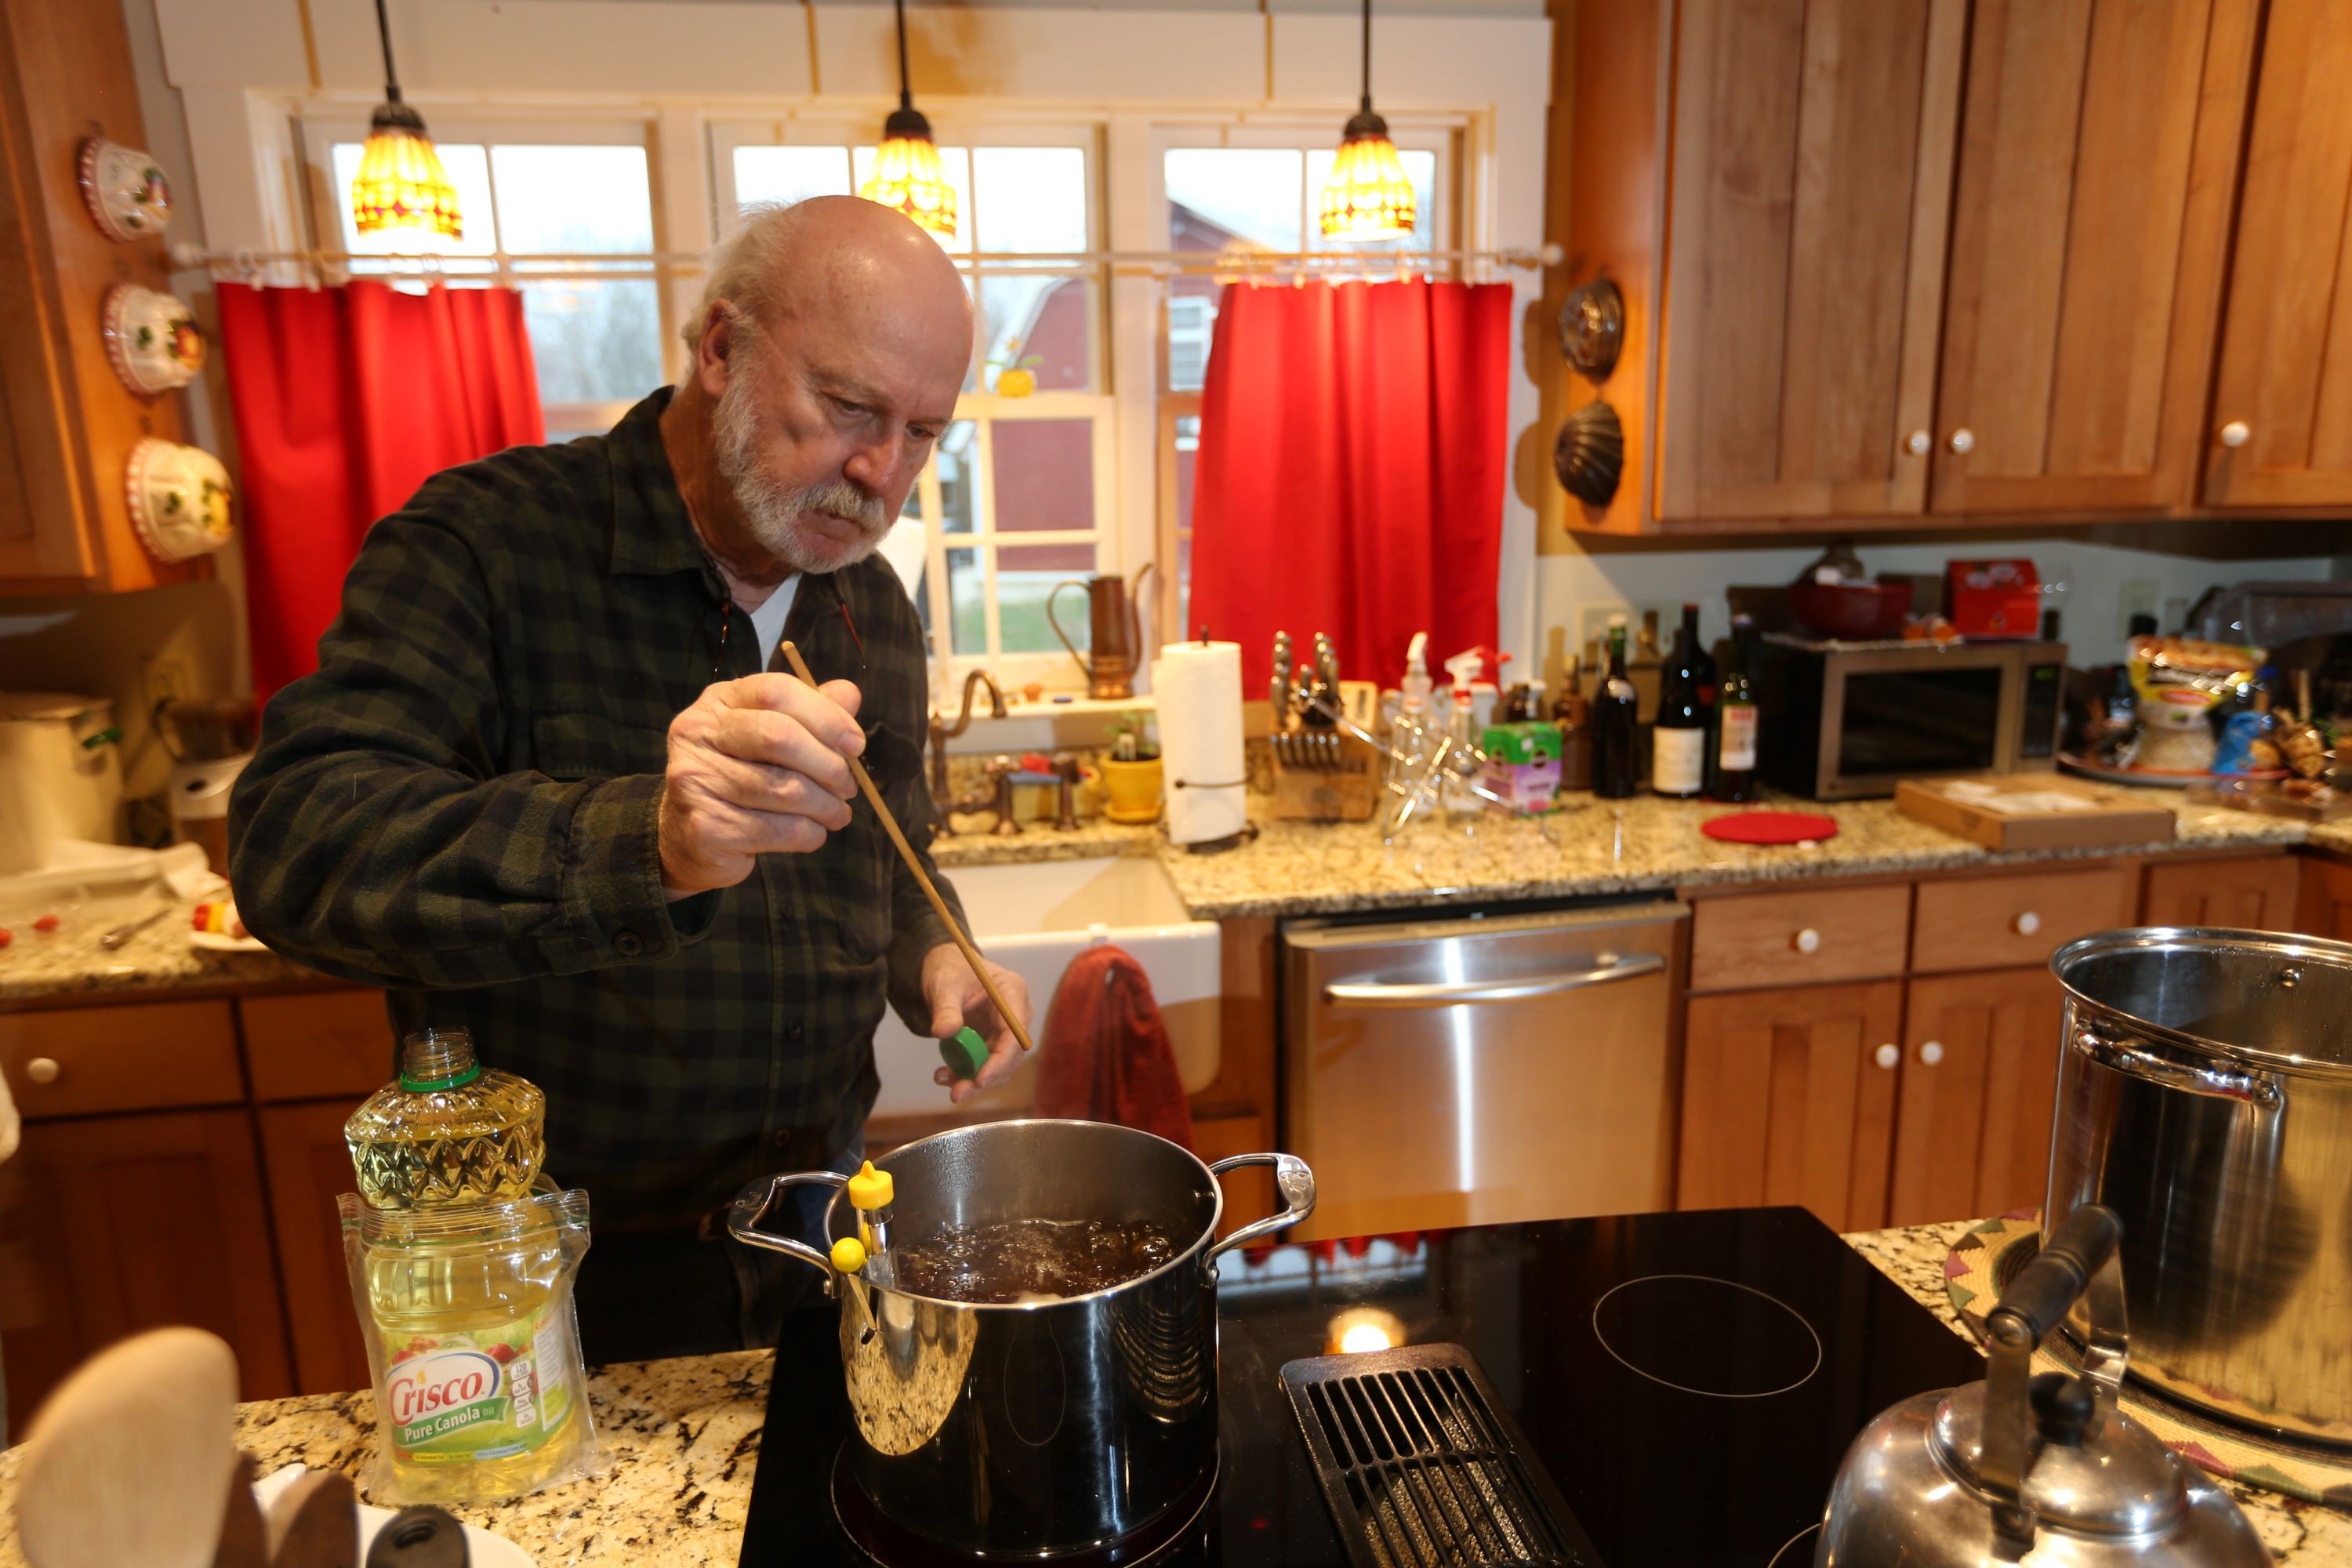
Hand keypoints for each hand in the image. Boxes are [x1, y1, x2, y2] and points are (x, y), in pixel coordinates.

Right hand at [658, 672, 865, 898]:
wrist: (691, 838)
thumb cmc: (742, 777)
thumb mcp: (773, 735)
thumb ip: (811, 713)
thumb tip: (850, 695)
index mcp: (719, 701)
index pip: (776, 690)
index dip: (826, 716)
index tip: (855, 745)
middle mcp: (697, 733)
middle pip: (779, 736)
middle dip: (828, 765)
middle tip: (848, 786)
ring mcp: (694, 779)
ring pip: (783, 789)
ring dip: (825, 806)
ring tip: (837, 813)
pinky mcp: (705, 826)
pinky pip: (776, 829)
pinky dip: (808, 833)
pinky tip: (813, 832)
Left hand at [921, 942, 1032, 1103]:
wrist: (947, 967)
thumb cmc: (950, 968)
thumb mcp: (944, 984)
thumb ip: (945, 1008)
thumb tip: (944, 1032)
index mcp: (1012, 992)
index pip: (1016, 1034)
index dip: (1001, 1061)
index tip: (980, 1080)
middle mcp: (1016, 1013)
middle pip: (1010, 1055)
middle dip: (985, 1077)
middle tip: (957, 1093)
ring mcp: (1006, 1029)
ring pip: (999, 1065)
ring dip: (973, 1080)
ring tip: (943, 1081)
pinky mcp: (994, 1040)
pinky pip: (985, 1063)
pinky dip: (966, 1073)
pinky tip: (943, 1074)